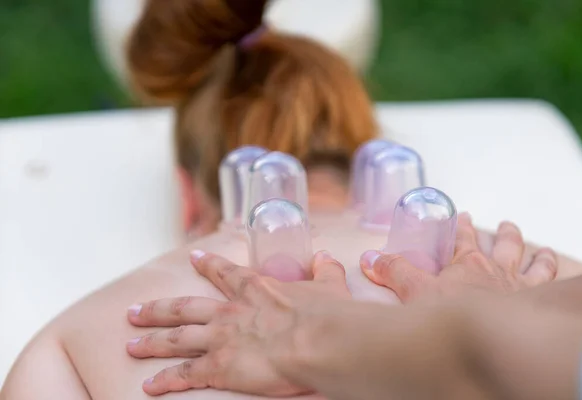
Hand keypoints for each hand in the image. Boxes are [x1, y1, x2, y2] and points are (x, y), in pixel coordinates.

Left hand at [126, 251, 349, 396]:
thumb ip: (325, 270)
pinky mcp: (220, 367)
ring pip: (175, 339)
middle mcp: (230, 312)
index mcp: (254, 289)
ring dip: (152, 342)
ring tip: (131, 344)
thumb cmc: (325, 313)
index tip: (195, 258)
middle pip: (183, 308)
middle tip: (135, 311)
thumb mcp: (329, 285)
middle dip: (157, 310)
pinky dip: (166, 381)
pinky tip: (150, 386)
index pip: (225, 273)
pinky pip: (185, 375)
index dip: (209, 265)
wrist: (317, 339)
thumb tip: (326, 257)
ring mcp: (220, 339)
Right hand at [360, 213, 557, 302]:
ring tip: (542, 250)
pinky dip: (551, 274)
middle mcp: (495, 269)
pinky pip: (549, 283)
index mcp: (466, 263)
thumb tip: (368, 258)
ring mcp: (518, 285)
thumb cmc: (454, 314)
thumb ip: (393, 272)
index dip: (461, 226)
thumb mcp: (414, 291)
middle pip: (503, 244)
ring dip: (536, 254)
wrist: (490, 336)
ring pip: (532, 263)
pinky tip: (553, 271)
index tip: (462, 216)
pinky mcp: (534, 302)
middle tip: (505, 226)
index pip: (463, 237)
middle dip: (503, 234)